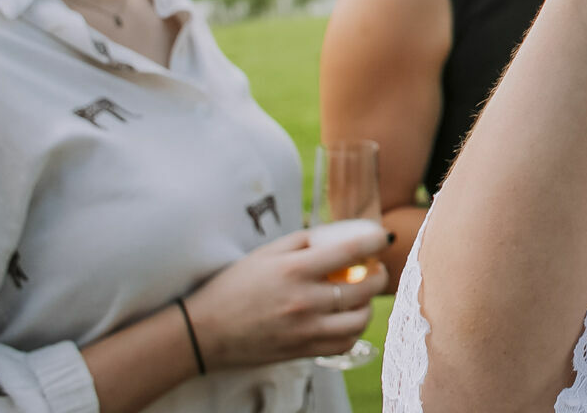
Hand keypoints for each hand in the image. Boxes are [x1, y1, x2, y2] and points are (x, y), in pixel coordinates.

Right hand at [182, 225, 391, 368]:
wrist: (203, 332)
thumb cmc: (232, 287)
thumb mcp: (266, 253)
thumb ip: (305, 242)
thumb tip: (339, 235)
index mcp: (294, 270)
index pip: (351, 250)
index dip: (375, 241)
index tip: (383, 238)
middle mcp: (305, 301)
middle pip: (364, 288)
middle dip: (377, 274)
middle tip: (373, 268)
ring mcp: (306, 330)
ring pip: (360, 319)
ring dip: (368, 304)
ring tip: (360, 295)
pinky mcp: (303, 351)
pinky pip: (344, 342)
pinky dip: (353, 329)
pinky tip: (346, 318)